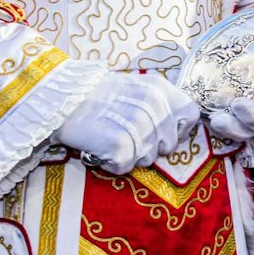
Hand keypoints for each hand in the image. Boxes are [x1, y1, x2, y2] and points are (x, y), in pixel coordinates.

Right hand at [56, 73, 200, 175]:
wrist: (63, 101)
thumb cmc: (99, 96)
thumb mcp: (138, 87)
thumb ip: (162, 103)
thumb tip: (181, 127)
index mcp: (160, 89)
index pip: (190, 115)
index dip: (180, 129)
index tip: (163, 132)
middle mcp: (153, 106)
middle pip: (169, 144)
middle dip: (151, 147)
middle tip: (128, 136)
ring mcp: (137, 127)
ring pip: (148, 159)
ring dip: (131, 156)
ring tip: (112, 138)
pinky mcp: (120, 146)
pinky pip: (125, 167)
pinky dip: (112, 163)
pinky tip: (101, 148)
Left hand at [205, 95, 253, 142]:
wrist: (242, 51)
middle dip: (253, 119)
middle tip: (239, 103)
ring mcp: (250, 119)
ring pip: (247, 133)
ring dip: (235, 129)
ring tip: (220, 118)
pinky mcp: (232, 120)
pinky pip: (228, 132)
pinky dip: (221, 129)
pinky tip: (212, 118)